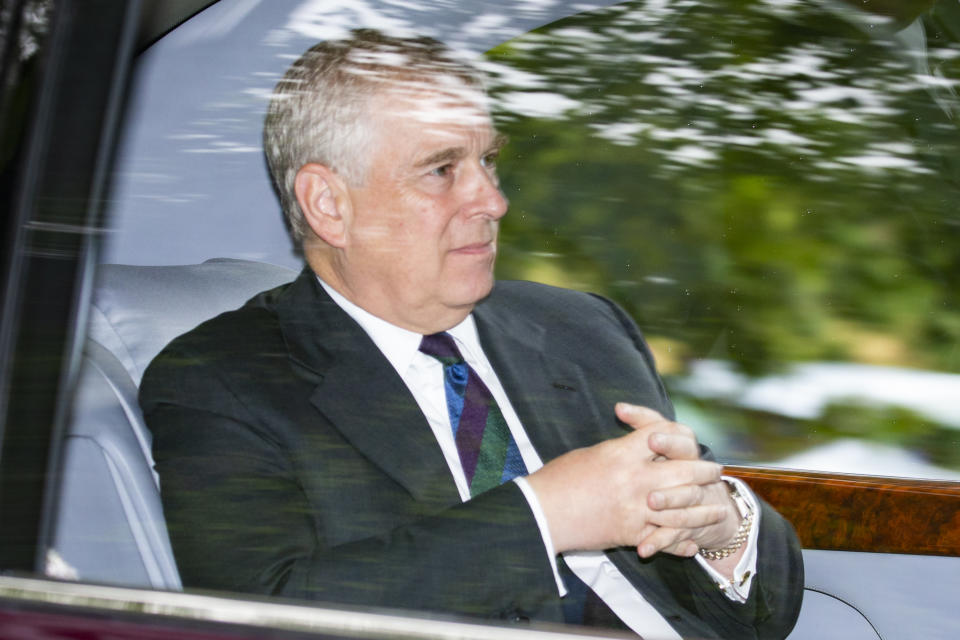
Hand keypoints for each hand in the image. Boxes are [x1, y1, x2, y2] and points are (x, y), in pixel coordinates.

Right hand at [525, 404, 724, 553]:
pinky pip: (665, 538)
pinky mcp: (631, 534)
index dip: (678, 434)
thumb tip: (639, 448)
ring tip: (717, 508)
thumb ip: (620, 450)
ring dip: (703, 509)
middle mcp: (634, 479)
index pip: (663, 434)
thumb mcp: (591, 454)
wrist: (541, 514)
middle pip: (684, 470)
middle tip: (716, 471)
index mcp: (622, 454)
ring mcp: (635, 508)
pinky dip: (680, 541)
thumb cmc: (559, 479)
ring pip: (683, 508)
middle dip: (705, 471)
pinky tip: (691, 542)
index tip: (688, 438)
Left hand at [614, 404, 740, 559]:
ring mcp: (695, 500)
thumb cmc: (674, 466)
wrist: (713, 508)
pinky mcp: (690, 527)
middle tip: (651, 463)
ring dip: (670, 500)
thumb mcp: (662, 443)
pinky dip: (660, 543)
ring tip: (651, 502)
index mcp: (685, 449)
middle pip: (688, 465)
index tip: (650, 438)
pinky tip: (644, 549)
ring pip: (687, 498)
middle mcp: (694, 472)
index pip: (682, 436)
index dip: (667, 436)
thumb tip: (619, 407)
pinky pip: (677, 535)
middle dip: (670, 471)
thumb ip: (643, 422)